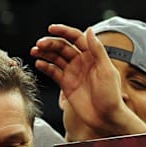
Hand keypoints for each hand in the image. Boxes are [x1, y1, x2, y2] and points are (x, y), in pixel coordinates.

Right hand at [30, 24, 145, 138]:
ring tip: (34, 51)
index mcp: (93, 55)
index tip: (51, 29)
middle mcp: (81, 62)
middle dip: (50, 43)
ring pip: (56, 58)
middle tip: (39, 44)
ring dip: (45, 53)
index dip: (63, 32)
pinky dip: (45, 67)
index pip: (76, 38)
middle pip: (63, 47)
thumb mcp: (106, 70)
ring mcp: (73, 73)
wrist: (106, 118)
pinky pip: (54, 72)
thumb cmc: (111, 95)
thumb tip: (89, 30)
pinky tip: (38, 64)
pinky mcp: (66, 84)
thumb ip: (97, 50)